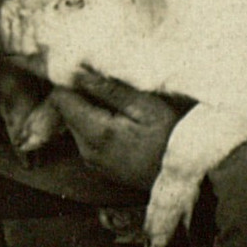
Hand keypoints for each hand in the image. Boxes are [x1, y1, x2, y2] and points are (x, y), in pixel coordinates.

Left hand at [52, 69, 185, 191]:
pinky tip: (124, 120)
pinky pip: (88, 136)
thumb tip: (80, 72)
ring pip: (77, 123)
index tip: (90, 70)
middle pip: (67, 111)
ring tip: (123, 102)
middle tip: (113, 84)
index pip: (60, 99)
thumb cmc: (173, 139)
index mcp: (96, 132)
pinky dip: (99, 123)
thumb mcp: (148, 107)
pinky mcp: (100, 165)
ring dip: (93, 108)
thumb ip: (111, 90)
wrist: (186, 177)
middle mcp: (87, 149)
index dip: (71, 80)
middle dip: (84, 93)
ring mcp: (92, 160)